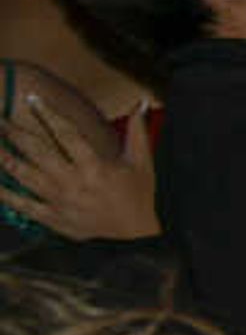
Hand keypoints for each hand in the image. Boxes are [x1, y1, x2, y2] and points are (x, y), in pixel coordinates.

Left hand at [1, 72, 157, 240]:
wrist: (137, 235)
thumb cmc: (141, 196)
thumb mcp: (142, 162)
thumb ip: (138, 131)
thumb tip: (141, 103)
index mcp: (94, 166)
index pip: (66, 133)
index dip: (48, 114)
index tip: (33, 99)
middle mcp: (73, 182)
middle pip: (37, 152)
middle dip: (15, 133)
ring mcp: (60, 201)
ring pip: (25, 176)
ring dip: (5, 158)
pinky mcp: (53, 218)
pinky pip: (23, 205)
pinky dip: (5, 195)